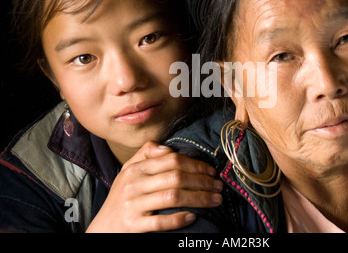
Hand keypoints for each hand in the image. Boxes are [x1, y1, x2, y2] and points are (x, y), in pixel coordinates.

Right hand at [86, 141, 222, 231]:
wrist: (101, 228)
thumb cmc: (120, 198)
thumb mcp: (128, 172)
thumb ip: (145, 155)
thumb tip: (167, 147)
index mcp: (135, 169)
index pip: (172, 160)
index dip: (195, 164)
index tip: (211, 170)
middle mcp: (133, 184)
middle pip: (176, 177)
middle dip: (202, 181)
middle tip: (219, 186)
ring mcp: (133, 205)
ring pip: (173, 197)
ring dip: (199, 198)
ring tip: (215, 200)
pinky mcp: (133, 226)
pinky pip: (161, 221)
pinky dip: (179, 219)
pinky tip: (194, 216)